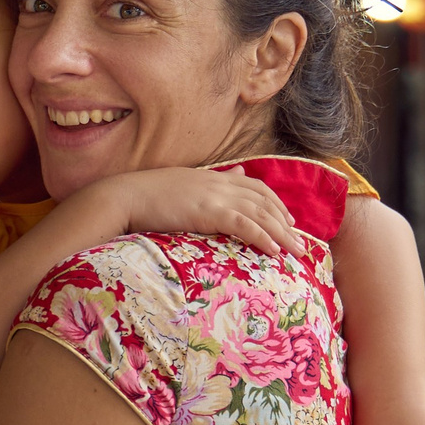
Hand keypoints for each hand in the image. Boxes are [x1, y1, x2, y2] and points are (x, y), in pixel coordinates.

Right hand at [92, 165, 307, 256]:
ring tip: (297, 252)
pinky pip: (244, 225)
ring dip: (282, 234)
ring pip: (260, 214)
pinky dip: (263, 237)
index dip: (275, 203)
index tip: (287, 219)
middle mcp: (220, 184)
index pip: (255, 186)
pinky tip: (274, 251)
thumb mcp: (184, 184)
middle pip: (264, 201)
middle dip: (285, 222)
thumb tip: (235, 172)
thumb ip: (210, 182)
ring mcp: (215, 196)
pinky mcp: (208, 212)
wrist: (125, 196)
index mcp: (213, 177)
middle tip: (300, 242)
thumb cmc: (146, 195)